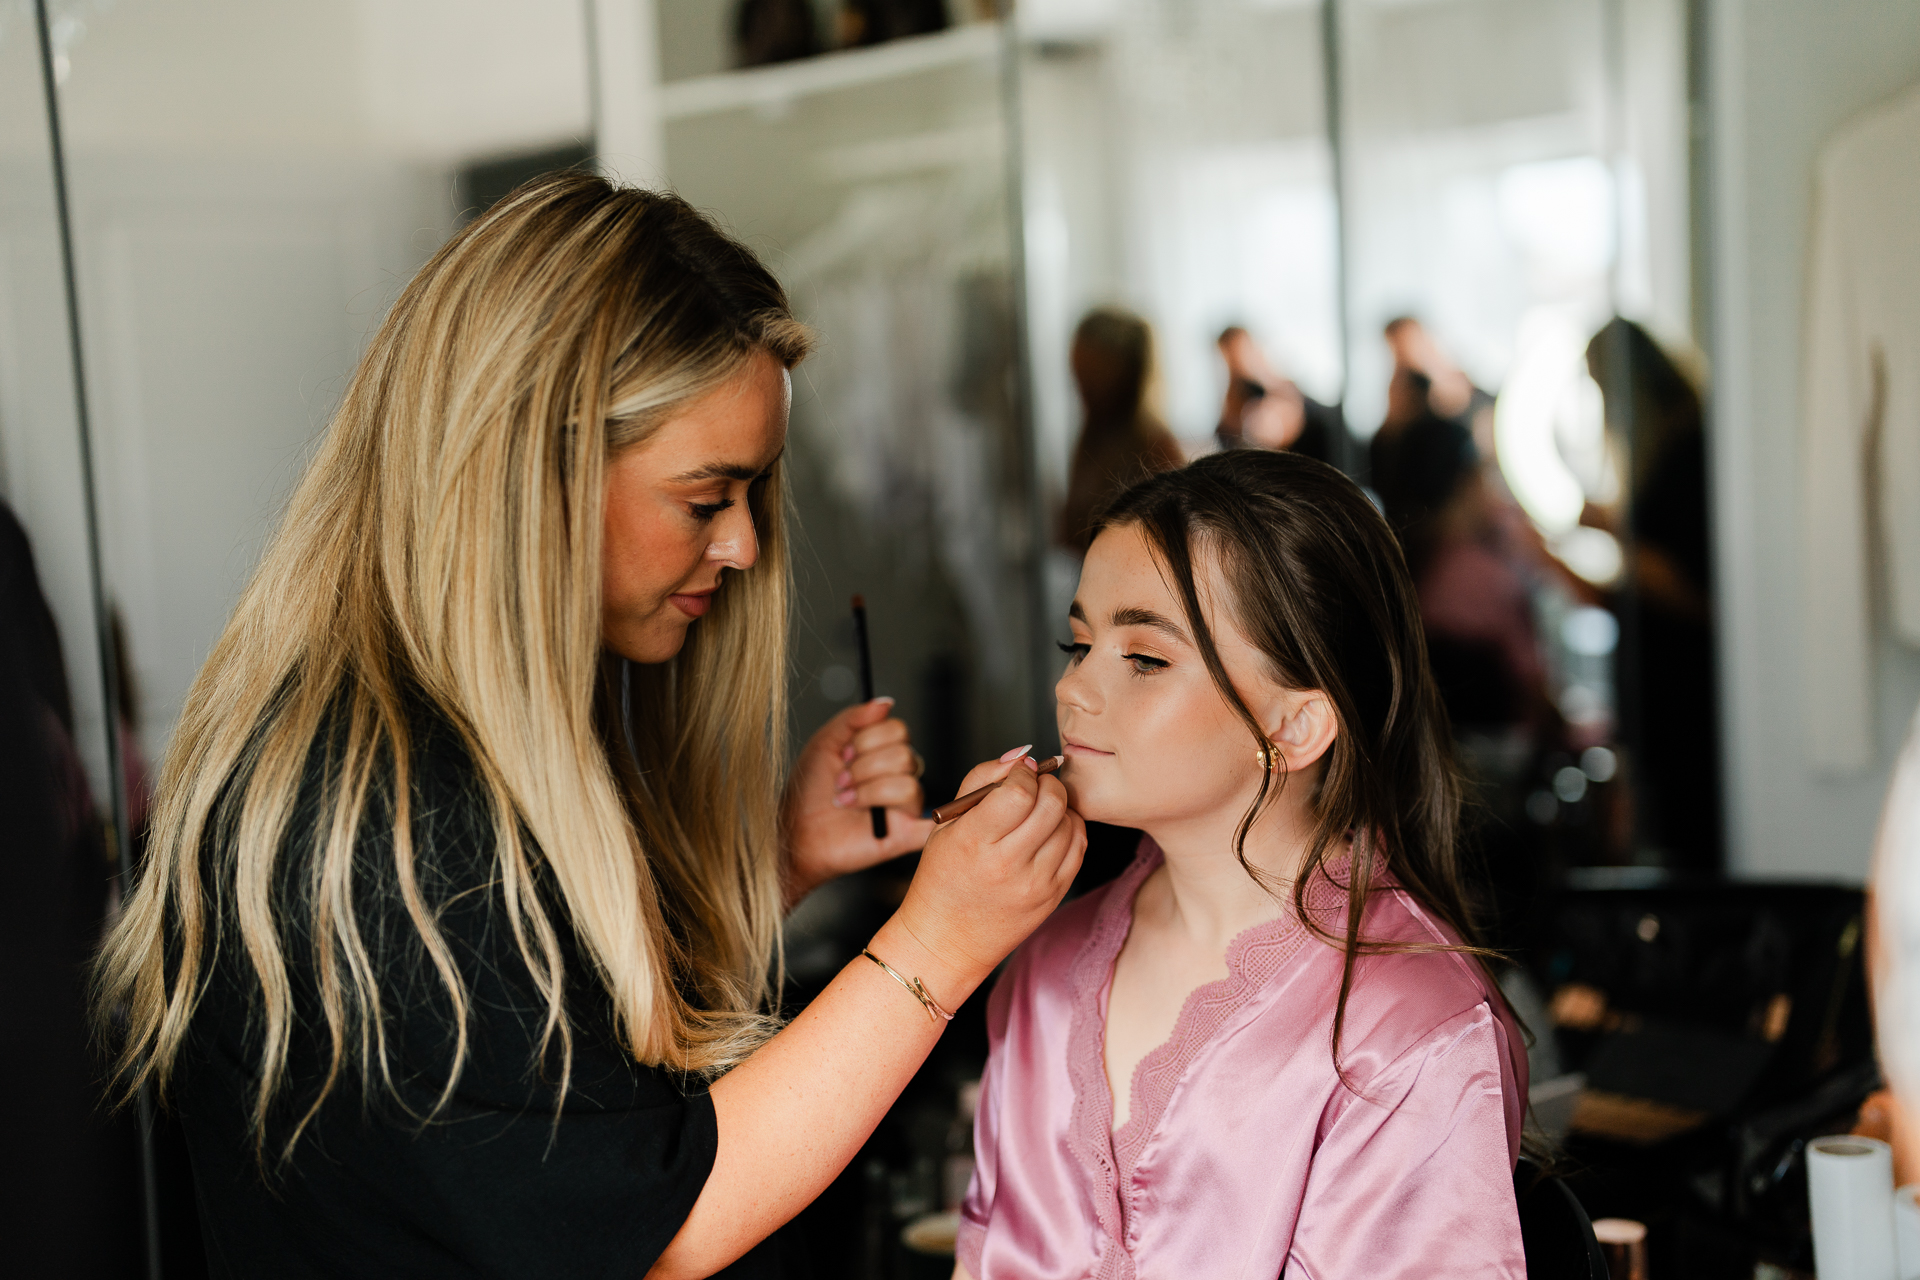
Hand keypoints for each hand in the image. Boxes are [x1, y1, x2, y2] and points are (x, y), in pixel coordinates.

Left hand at [783, 698, 935, 903]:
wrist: (793, 830)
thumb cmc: (808, 790)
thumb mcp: (824, 743)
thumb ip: (853, 718)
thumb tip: (885, 703)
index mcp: (883, 752)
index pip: (899, 731)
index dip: (868, 740)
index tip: (843, 756)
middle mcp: (898, 776)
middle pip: (905, 756)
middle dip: (864, 768)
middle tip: (840, 783)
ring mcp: (903, 806)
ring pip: (908, 786)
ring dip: (868, 792)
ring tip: (846, 802)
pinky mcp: (903, 835)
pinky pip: (931, 826)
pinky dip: (931, 822)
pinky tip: (901, 820)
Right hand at [874, 752, 1085, 1002]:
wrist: (946, 941)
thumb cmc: (942, 879)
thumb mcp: (947, 824)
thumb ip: (982, 779)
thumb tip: (1022, 756)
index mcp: (974, 842)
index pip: (1019, 792)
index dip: (1023, 774)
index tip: (1017, 775)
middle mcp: (1008, 864)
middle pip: (1051, 803)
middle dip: (1047, 784)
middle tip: (1035, 786)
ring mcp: (1036, 883)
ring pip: (1071, 823)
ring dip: (1060, 807)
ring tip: (1039, 811)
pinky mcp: (1054, 896)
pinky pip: (1079, 848)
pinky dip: (1071, 830)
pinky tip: (1050, 832)